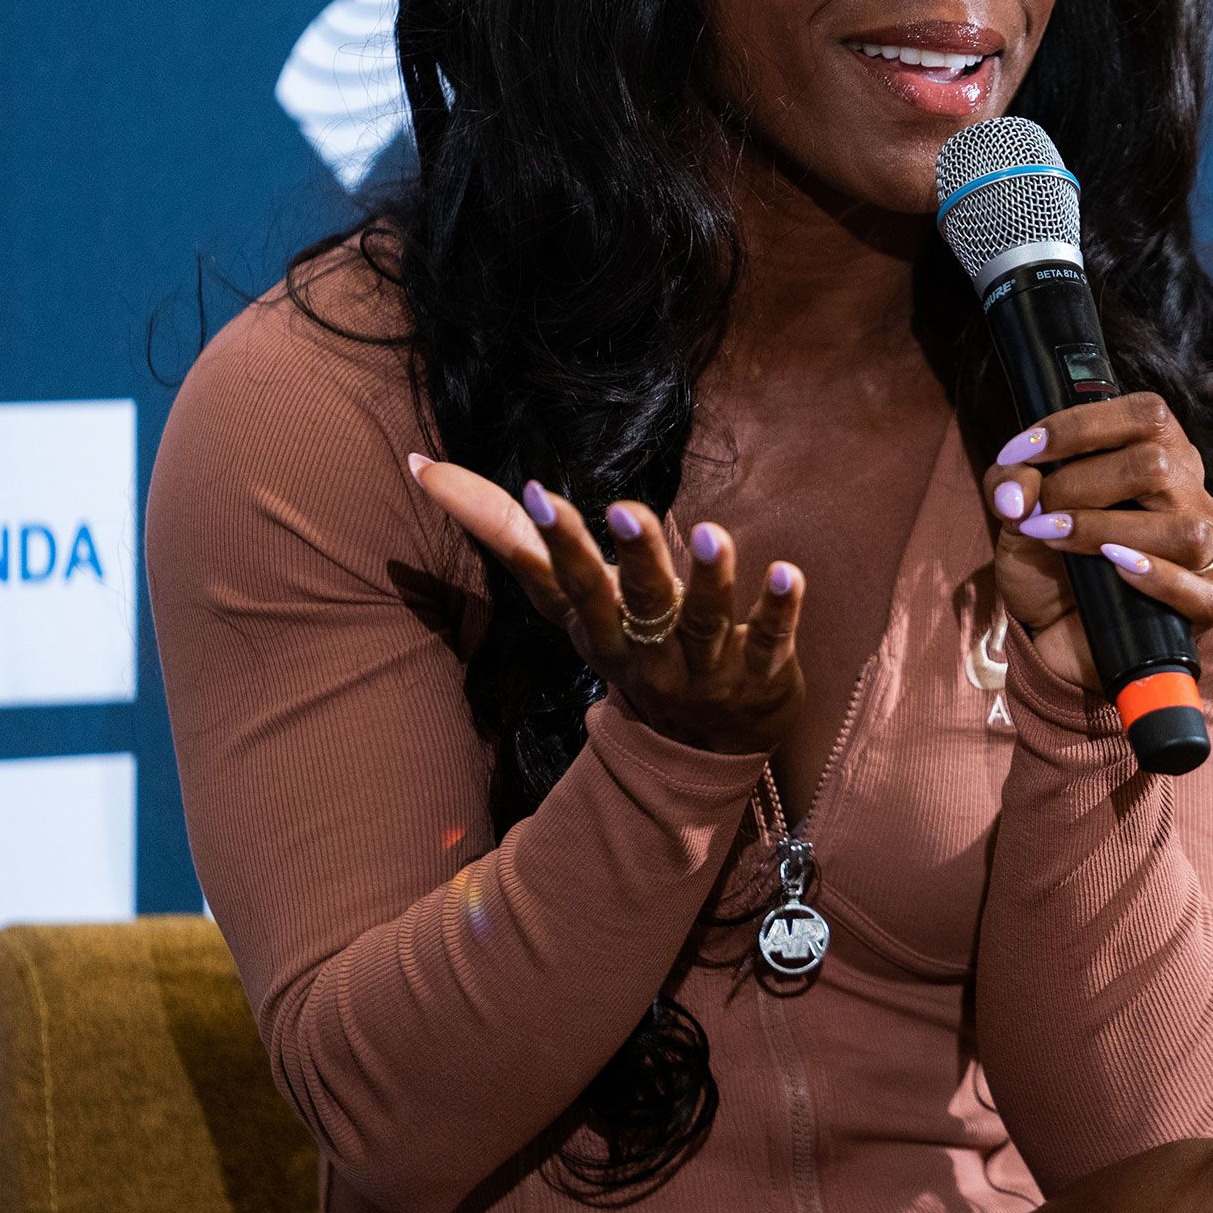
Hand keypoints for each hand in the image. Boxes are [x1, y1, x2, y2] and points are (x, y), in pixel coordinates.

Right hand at [405, 454, 805, 756]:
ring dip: (708, 579)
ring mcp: (704, 669)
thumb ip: (509, 535)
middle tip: (628, 509)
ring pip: (704, 623)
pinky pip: (769, 642)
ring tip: (712, 534)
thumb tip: (424, 465)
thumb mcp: (571, 603)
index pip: (572, 587)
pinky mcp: (761, 677)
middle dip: (633, 559)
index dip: (557, 545)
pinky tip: (788, 572)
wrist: (702, 746)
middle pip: (637, 604)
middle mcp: (648, 652)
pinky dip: (778, 609)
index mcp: (600, 629)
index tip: (540, 492)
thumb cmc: (630, 645)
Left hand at [979, 394, 1212, 692]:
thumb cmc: (1046, 558)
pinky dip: (1157, 578)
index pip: (1147, 414)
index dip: (1080, 427)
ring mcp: (1207, 550)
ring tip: (1056, 538)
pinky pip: (1202, 591)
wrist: (1051, 629)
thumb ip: (1010, 485)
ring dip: (1106, 530)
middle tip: (1037, 511)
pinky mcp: (1207, 603)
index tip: (1022, 452)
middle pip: (1158, 465)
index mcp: (1161, 454)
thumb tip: (1018, 493)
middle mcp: (1192, 495)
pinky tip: (1114, 569)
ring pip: (1183, 529)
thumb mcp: (1015, 511)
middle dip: (1081, 484)